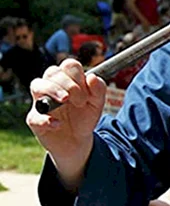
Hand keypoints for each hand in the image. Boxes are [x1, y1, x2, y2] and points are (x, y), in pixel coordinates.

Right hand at [26, 59, 105, 182]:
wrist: (78, 140)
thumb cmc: (85, 116)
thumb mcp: (97, 104)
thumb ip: (98, 90)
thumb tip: (92, 77)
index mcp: (68, 80)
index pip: (68, 65)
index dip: (78, 75)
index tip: (87, 91)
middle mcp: (51, 87)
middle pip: (52, 72)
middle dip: (68, 84)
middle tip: (80, 101)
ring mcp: (41, 102)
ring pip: (37, 85)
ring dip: (52, 90)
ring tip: (65, 101)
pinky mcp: (35, 120)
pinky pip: (34, 116)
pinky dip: (45, 120)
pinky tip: (58, 124)